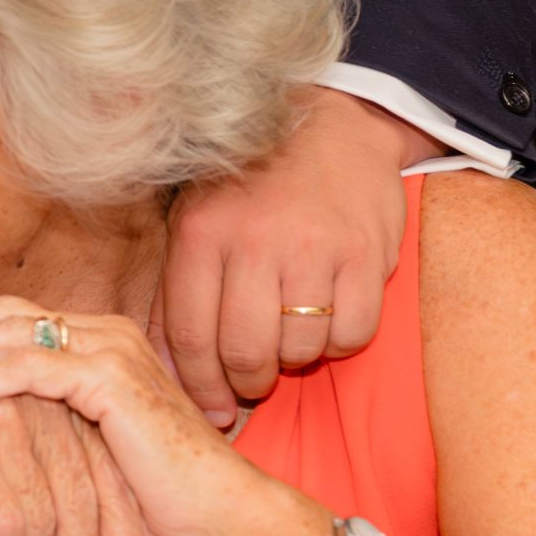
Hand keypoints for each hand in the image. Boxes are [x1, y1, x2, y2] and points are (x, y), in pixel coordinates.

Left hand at [0, 298, 302, 535]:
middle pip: (1, 315)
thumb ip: (44, 419)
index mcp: (97, 340)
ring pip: (7, 336)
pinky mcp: (110, 378)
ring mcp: (109, 348)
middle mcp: (104, 331)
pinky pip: (26, 371)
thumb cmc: (154, 493)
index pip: (9, 320)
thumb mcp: (83, 446)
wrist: (218, 513)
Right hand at [0, 348, 150, 535]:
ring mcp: (2, 416)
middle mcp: (37, 398)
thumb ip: (49, 464)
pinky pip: (5, 520)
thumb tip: (99, 532)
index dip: (121, 532)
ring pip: (45, 514)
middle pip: (83, 495)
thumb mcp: (4, 440)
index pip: (107, 470)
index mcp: (58, 394)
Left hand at [159, 90, 432, 425]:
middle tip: (252, 380)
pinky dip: (339, 342)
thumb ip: (174, 299)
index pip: (189, 335)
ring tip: (288, 336)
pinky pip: (351, 333)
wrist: (329, 124)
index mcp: (201, 234)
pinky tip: (327, 318)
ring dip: (293, 360)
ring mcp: (314, 246)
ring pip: (299, 349)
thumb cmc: (247, 186)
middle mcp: (255, 240)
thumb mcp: (194, 225)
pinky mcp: (366, 253)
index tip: (211, 411)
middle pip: (245, 351)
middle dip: (246, 382)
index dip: (199, 386)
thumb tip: (169, 378)